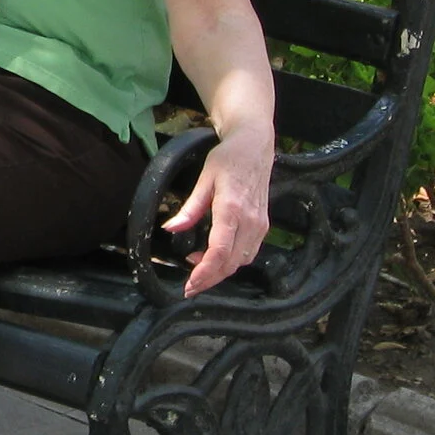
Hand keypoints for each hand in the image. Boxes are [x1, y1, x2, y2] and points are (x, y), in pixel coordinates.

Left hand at [160, 128, 272, 296]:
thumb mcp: (203, 180)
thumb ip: (189, 208)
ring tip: (198, 273)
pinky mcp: (263, 226)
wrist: (255, 147)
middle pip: (230, 262)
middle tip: (189, 288)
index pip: (219, 250)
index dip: (204, 272)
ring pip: (241, 261)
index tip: (189, 285)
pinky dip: (232, 262)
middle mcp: (250, 221)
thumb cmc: (227, 160)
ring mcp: (260, 225)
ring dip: (220, 272)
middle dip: (209, 279)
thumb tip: (170, 228)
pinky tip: (215, 259)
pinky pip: (249, 253)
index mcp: (232, 208)